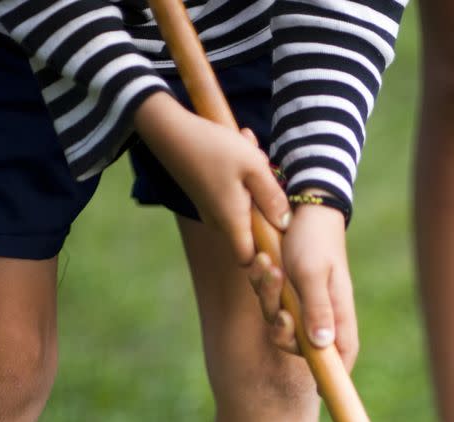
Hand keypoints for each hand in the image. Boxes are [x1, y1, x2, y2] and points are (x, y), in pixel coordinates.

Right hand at [133, 92, 289, 263]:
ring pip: (243, 205)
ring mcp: (210, 209)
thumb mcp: (253, 166)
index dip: (265, 254)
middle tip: (268, 170)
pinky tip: (241, 146)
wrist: (167, 129)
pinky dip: (241, 175)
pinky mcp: (206, 195)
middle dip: (265, 203)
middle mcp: (218, 222)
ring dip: (254, 181)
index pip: (249, 260)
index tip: (277, 229)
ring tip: (252, 148)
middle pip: (251, 229)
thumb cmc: (212, 146)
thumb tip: (286, 225)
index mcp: (231, 222)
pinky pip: (232, 192)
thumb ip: (273, 197)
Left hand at [248, 199, 358, 370]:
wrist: (303, 202)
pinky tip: (261, 262)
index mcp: (338, 312)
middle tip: (279, 313)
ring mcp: (304, 300)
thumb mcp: (313, 273)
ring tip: (267, 267)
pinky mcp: (287, 287)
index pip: (343, 354)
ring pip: (280, 321)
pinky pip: (268, 299)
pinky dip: (261, 283)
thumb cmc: (313, 238)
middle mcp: (322, 311)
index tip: (319, 390)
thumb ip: (316, 309)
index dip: (332, 375)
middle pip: (303, 346)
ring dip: (268, 299)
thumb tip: (322, 345)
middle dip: (283, 333)